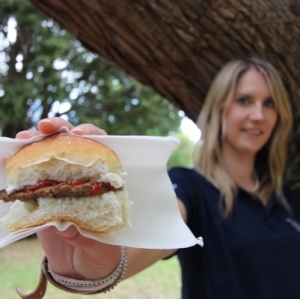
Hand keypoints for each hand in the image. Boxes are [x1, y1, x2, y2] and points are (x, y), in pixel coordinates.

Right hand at [16, 117, 120, 278]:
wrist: (80, 265)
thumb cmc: (100, 251)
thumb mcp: (101, 245)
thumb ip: (86, 235)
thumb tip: (65, 224)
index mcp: (103, 182)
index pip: (101, 148)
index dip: (91, 136)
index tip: (79, 133)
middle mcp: (81, 177)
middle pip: (72, 144)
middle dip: (58, 130)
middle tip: (45, 127)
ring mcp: (60, 184)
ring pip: (48, 154)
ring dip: (35, 143)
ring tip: (24, 138)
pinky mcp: (42, 195)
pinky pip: (29, 176)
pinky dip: (19, 164)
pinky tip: (10, 158)